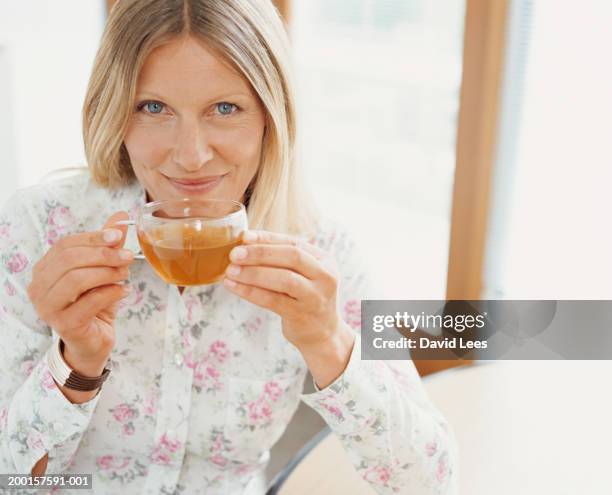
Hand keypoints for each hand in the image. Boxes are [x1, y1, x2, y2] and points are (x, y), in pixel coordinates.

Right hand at [27, 211, 133, 369]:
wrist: (94, 340)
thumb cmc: (96, 303)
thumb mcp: (103, 270)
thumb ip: (108, 244)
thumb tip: (120, 215)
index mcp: (45, 269)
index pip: (65, 245)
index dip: (93, 237)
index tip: (118, 236)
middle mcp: (39, 287)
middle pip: (69, 260)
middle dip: (103, 255)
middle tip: (127, 256)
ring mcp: (48, 307)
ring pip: (76, 280)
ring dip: (107, 273)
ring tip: (125, 275)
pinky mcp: (64, 324)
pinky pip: (89, 302)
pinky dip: (111, 293)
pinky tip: (124, 291)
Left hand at [222, 230, 343, 350]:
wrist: (322, 331)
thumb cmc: (304, 296)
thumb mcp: (302, 274)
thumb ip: (282, 259)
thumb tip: (245, 243)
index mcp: (324, 260)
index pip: (293, 243)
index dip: (267, 238)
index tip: (244, 237)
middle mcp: (324, 276)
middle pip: (292, 257)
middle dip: (260, 253)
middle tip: (234, 254)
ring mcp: (315, 297)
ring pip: (284, 279)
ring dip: (253, 273)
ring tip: (230, 271)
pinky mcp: (301, 315)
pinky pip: (272, 300)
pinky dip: (250, 292)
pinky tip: (233, 286)